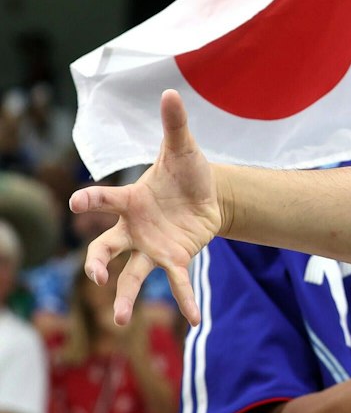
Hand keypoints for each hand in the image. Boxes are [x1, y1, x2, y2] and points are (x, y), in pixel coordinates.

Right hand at [71, 91, 218, 326]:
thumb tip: (171, 91)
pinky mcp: (174, 258)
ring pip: (130, 275)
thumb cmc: (187, 172)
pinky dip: (184, 300)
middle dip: (98, 262)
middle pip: (106, 248)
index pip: (105, 201)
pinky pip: (175, 282)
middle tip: (96, 276)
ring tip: (119, 320)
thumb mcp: (184, 148)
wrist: (210, 193)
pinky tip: (191, 320)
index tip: (78, 200)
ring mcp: (152, 247)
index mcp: (130, 201)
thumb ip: (174, 124)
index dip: (91, 200)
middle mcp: (134, 229)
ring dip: (124, 298)